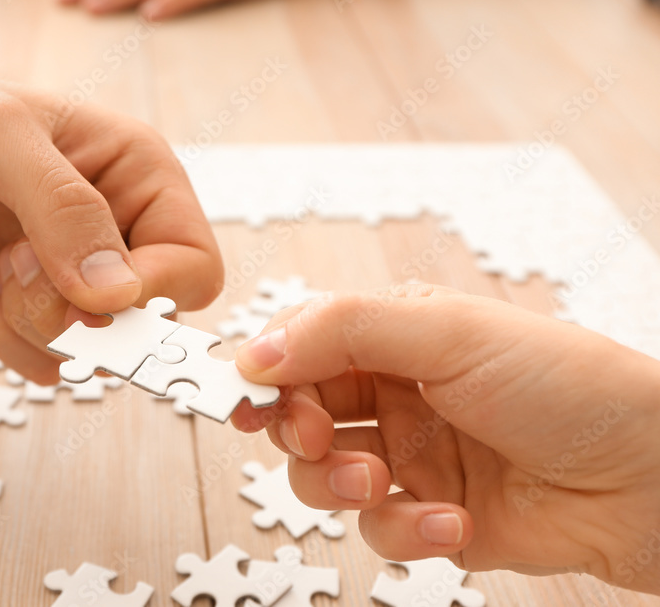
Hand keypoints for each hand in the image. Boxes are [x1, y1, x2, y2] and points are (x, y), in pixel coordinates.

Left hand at [0, 61, 222, 382]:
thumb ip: (61, 206)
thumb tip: (113, 296)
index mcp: (142, 174)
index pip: (193, 263)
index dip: (150, 292)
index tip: (82, 291)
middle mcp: (124, 229)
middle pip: (152, 319)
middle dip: (80, 314)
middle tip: (20, 268)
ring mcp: (81, 275)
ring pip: (98, 350)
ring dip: (40, 326)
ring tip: (2, 267)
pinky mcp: (39, 307)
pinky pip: (52, 362)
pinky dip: (15, 344)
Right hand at [231, 285, 659, 593]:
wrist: (650, 477)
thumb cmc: (567, 385)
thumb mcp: (449, 333)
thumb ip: (343, 332)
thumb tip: (257, 353)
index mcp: (396, 338)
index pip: (303, 349)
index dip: (269, 373)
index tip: (244, 395)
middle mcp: (396, 396)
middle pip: (302, 416)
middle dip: (299, 433)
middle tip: (314, 439)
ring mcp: (412, 460)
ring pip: (326, 478)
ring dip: (342, 486)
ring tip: (379, 484)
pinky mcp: (431, 518)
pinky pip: (381, 531)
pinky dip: (405, 531)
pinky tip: (450, 522)